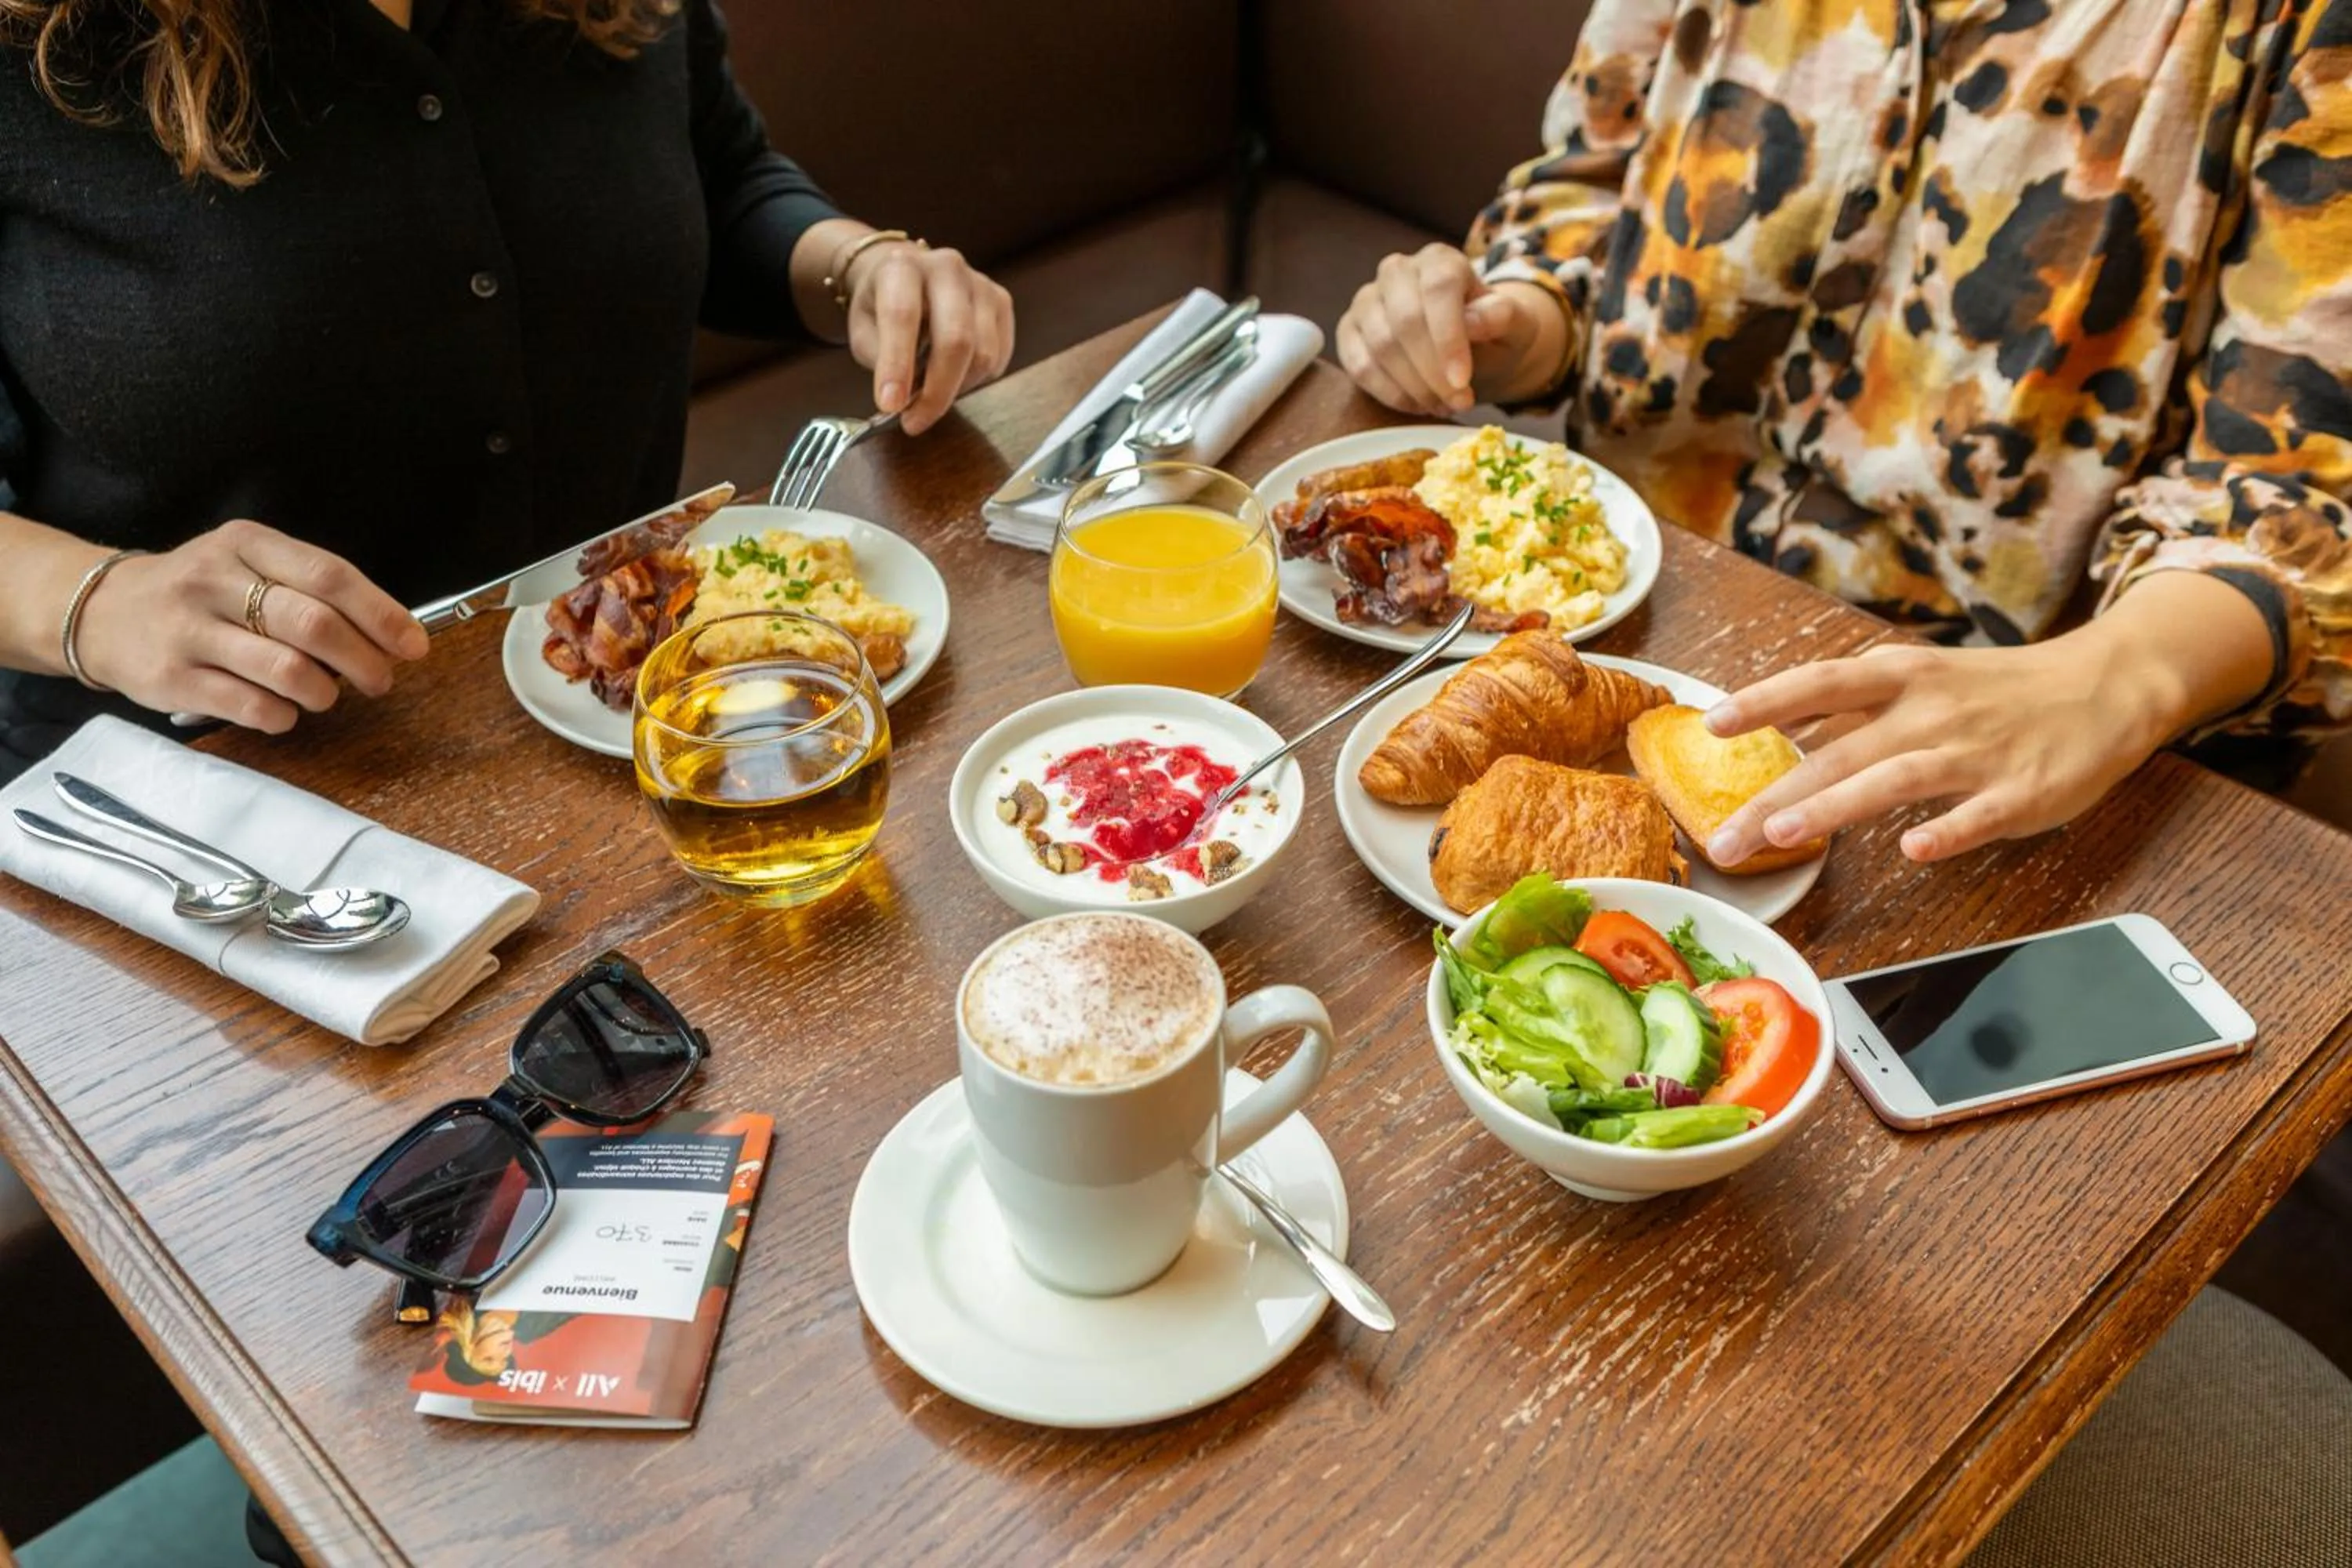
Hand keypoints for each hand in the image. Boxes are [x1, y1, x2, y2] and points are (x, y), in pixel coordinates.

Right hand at [75, 520, 428, 732]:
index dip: (381, 614)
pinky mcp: (171, 678)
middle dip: (363, 659)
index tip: (413, 644)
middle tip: (380, 679)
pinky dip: (283, 715)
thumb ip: (311, 588)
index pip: (329, 576)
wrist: (102, 612)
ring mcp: (189, 630)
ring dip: (324, 692)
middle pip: (313, 623)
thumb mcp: (248, 563)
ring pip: (285, 668)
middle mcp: (213, 580)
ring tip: (327, 695)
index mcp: (245, 543)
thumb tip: (390, 633)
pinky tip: (285, 711)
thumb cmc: (200, 593)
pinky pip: (249, 705)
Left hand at [843, 241, 1014, 435]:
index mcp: (902, 267)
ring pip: (983, 354)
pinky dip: (975, 380)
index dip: (897, 365)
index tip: (890, 405)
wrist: (907, 273)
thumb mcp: (862, 328)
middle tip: (914, 422)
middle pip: (956, 339)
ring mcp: (980, 284)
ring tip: (930, 395)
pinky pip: (997, 357)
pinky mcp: (1002, 302)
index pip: (903, 316)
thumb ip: (879, 359)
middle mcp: (946, 268)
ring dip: (956, 389)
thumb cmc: (881, 303)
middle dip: (937, 391)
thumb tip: (902, 400)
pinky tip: (953, 376)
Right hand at [1336, 244, 1554, 414]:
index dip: (1448, 339)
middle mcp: (1397, 271)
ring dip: (1413, 387)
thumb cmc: (1492, 332)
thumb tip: (1475, 320)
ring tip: (1442, 406)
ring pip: (1380, 346)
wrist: (1471, 345)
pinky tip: (1417, 406)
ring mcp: (1367, 300)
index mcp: (1440, 260)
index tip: (1462, 382)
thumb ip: (1501, 317)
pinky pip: (1358, 366)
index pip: (1439, 289)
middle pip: (1405, 321)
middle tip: (1458, 404)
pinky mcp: (1348, 331)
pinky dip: (1388, 394)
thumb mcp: (1514, 324)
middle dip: (1432, 373)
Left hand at [1700, 640, 2182, 866]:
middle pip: (1840, 750)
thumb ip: (1853, 705)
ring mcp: (1976, 751)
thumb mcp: (1919, 680)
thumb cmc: (1998, 692)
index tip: (1712, 722)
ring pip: (1895, 778)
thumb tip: (1780, 720)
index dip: (1765, 701)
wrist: (2106, 686)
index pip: (1820, 683)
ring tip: (1782, 835)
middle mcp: (1931, 710)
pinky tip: (1913, 851)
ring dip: (1836, 806)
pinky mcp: (2022, 791)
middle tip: (1720, 840)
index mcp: (1902, 678)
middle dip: (1774, 795)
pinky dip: (1947, 832)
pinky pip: (1977, 815)